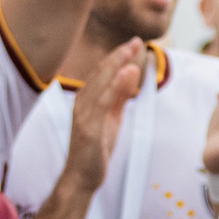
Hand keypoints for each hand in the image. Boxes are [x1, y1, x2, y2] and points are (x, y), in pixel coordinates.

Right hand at [65, 39, 144, 196]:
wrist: (82, 178)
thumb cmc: (96, 148)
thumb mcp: (112, 117)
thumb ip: (121, 95)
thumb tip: (132, 71)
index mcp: (87, 100)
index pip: (103, 72)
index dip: (119, 56)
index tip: (135, 42)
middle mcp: (81, 103)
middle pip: (100, 73)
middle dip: (119, 55)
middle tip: (137, 40)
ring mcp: (83, 115)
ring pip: (99, 84)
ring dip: (116, 65)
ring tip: (131, 50)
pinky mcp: (88, 129)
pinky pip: (101, 103)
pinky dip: (113, 86)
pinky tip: (124, 73)